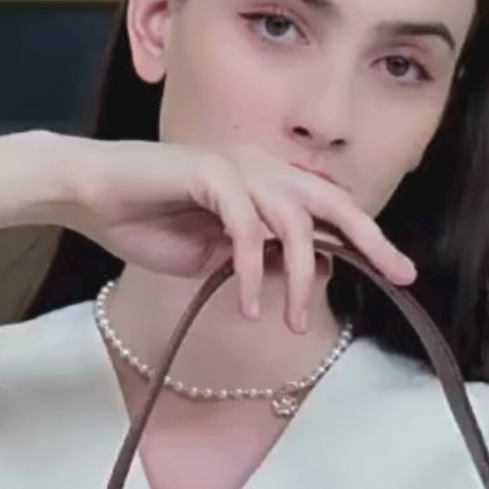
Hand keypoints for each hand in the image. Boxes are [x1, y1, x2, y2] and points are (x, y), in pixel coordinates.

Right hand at [68, 138, 416, 332]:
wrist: (91, 196)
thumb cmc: (147, 222)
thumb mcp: (216, 255)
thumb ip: (260, 259)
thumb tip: (305, 272)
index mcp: (266, 182)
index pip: (329, 209)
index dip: (367, 239)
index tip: (398, 273)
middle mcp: (260, 167)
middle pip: (331, 202)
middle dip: (370, 240)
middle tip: (398, 275)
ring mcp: (236, 166)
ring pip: (292, 220)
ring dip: (297, 277)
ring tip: (291, 322)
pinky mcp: (209, 173)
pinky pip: (246, 227)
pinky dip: (250, 271)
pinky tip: (247, 304)